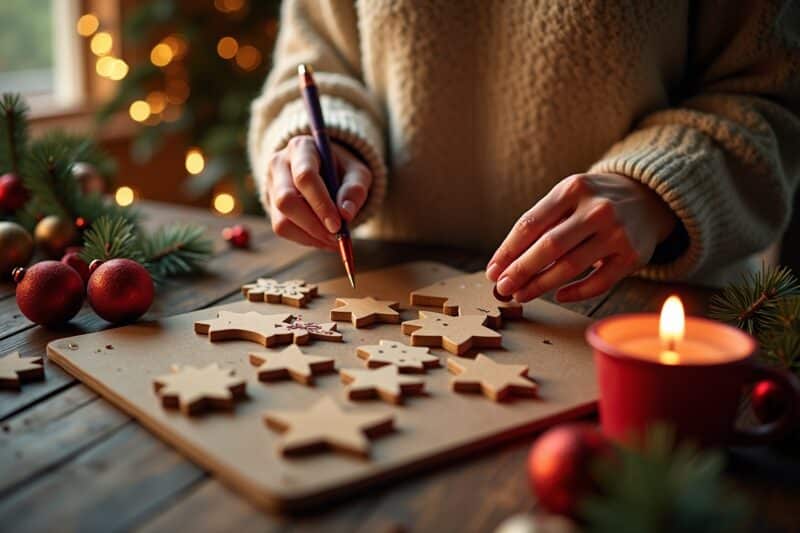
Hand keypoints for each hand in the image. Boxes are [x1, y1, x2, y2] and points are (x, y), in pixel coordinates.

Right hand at [266, 135, 372, 249]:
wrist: (323, 168)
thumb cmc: (341, 169)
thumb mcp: (356, 172)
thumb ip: (355, 189)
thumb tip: (346, 214)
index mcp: (302, 148)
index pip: (305, 176)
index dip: (321, 204)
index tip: (337, 225)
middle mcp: (279, 164)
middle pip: (286, 199)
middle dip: (313, 224)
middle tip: (336, 237)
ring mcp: (271, 186)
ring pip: (281, 220)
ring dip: (310, 236)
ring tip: (334, 240)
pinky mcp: (271, 205)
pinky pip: (282, 229)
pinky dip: (305, 239)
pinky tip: (323, 238)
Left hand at [487, 173, 675, 301]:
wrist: (647, 198)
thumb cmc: (592, 203)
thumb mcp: (567, 198)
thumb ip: (539, 225)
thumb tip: (502, 266)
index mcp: (573, 189)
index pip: (531, 224)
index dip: (507, 251)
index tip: (493, 271)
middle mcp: (597, 209)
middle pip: (549, 246)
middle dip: (520, 270)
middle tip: (502, 288)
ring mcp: (617, 233)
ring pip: (571, 266)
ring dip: (540, 285)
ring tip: (521, 295)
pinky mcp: (633, 255)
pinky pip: (599, 282)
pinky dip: (575, 292)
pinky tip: (558, 295)